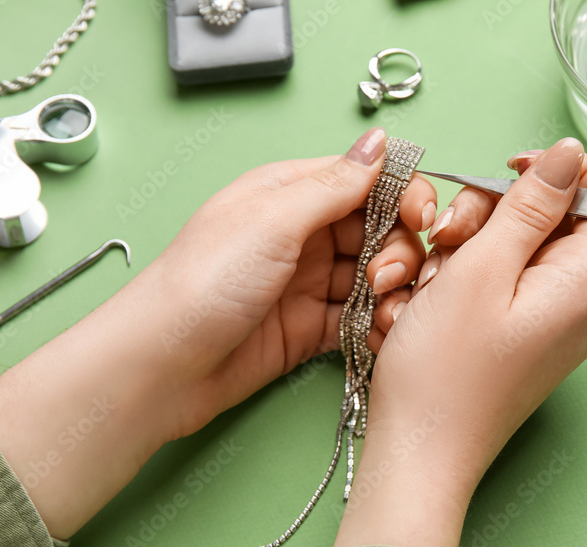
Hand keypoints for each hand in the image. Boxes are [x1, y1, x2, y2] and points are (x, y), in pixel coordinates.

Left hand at [0, 128, 435, 538]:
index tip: (423, 220)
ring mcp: (309, 283)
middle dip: (398, 252)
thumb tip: (380, 141)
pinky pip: (362, 320)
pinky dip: (378, 326)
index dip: (404, 197)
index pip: (368, 181)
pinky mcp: (311, 329)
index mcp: (292, 194)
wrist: (164, 365)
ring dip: (393, 292)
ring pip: (377, 278)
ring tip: (385, 312)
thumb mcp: (272, 219)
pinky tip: (382, 333)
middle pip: (381, 231)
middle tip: (383, 278)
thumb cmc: (202, 282)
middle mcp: (304, 235)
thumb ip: (335, 184)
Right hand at [334, 138, 586, 546]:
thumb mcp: (482, 269)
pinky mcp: (524, 343)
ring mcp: (552, 328)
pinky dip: (466, 282)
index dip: (571, 175)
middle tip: (446, 234)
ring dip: (470, 250)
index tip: (516, 167)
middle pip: (557, 225)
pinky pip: (505, 288)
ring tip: (426, 281)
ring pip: (521, 253)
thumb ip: (531, 205)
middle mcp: (581, 307)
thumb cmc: (444, 371)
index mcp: (585, 285)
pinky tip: (429, 302)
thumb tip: (570, 155)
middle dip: (497, 214)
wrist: (419, 455)